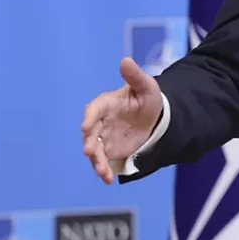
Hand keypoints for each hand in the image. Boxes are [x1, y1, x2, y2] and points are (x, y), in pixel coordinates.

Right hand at [81, 57, 162, 183]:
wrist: (153, 118)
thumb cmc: (146, 98)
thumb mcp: (146, 86)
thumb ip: (135, 76)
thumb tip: (125, 60)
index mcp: (106, 103)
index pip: (94, 109)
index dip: (89, 118)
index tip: (85, 127)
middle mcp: (100, 121)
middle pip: (91, 132)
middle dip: (89, 142)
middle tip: (89, 151)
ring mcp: (103, 137)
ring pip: (95, 150)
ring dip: (96, 160)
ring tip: (102, 171)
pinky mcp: (109, 150)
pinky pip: (103, 161)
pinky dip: (104, 170)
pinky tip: (107, 179)